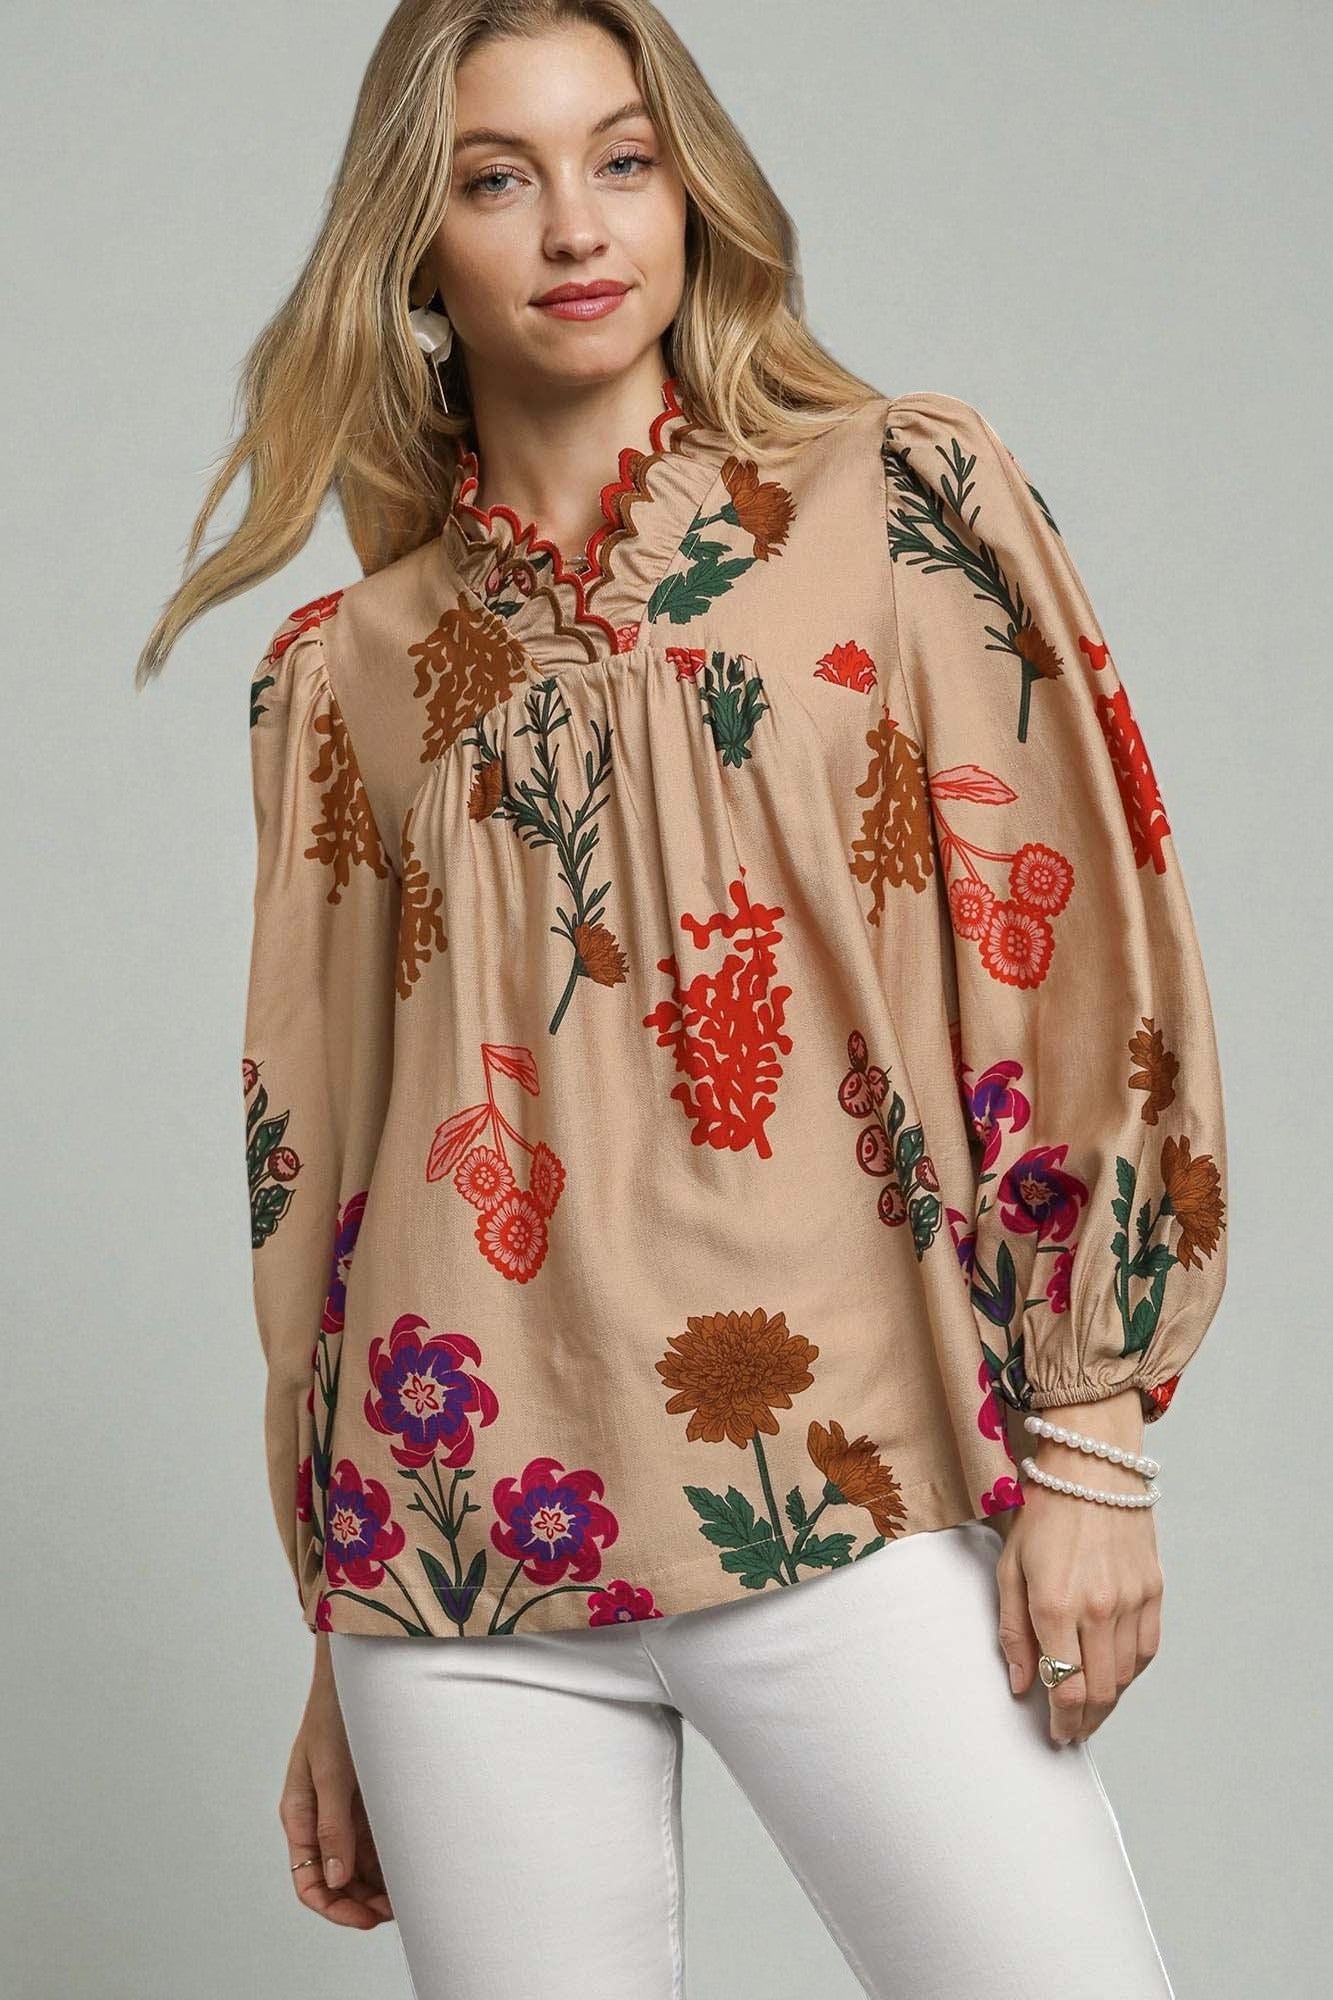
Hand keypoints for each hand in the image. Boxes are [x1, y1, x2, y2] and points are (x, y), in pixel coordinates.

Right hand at [279, 1636, 394, 1926]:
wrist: (362, 1668)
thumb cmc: (336, 1712)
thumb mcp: (331, 1770)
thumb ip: (332, 1825)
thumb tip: (336, 1879)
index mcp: (300, 1815)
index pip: (308, 1881)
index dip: (335, 1907)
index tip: (367, 1917)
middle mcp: (320, 1818)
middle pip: (336, 1879)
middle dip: (362, 1900)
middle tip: (396, 1909)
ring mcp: (344, 1808)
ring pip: (359, 1863)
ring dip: (379, 1882)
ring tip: (410, 1891)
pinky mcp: (367, 1796)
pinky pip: (376, 1839)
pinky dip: (391, 1856)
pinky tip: (412, 1863)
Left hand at [995, 1390, 1163, 1746]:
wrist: (1092, 1469)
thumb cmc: (1044, 1513)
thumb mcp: (1010, 1568)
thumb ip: (1014, 1632)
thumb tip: (1021, 1685)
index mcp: (1056, 1604)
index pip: (1064, 1687)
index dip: (1061, 1720)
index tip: (1055, 1733)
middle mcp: (1098, 1608)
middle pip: (1099, 1691)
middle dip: (1084, 1720)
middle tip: (1072, 1731)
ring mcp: (1131, 1600)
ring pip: (1125, 1676)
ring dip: (1108, 1702)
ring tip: (1090, 1709)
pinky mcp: (1153, 1590)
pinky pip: (1146, 1649)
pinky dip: (1131, 1672)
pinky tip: (1115, 1676)